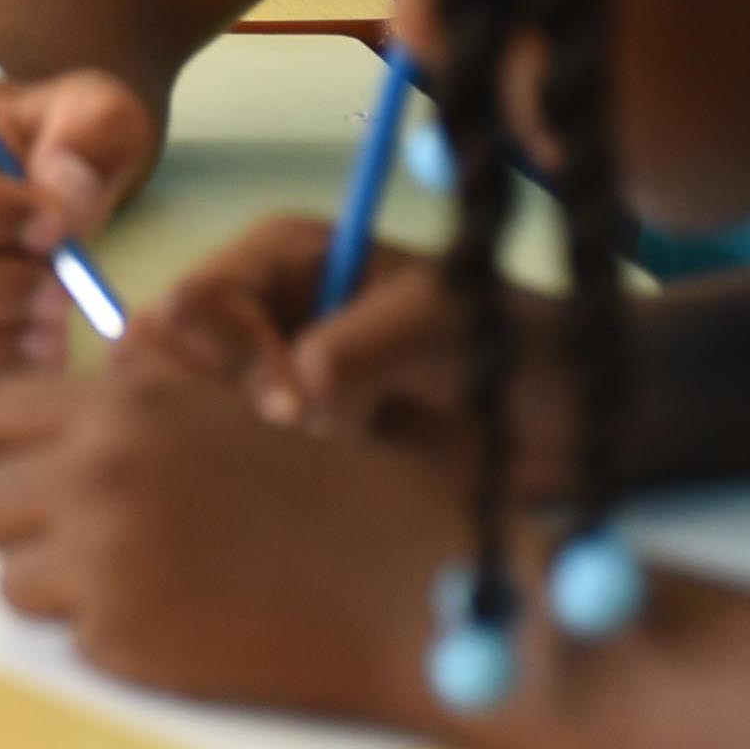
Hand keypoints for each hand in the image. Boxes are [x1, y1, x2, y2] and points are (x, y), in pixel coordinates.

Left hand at [0, 362, 454, 726]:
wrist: (413, 591)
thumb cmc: (342, 497)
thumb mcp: (230, 411)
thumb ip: (136, 410)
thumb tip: (49, 426)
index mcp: (125, 402)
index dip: (4, 451)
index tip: (35, 476)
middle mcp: (97, 470)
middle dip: (15, 523)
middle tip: (75, 541)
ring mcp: (101, 557)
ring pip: (7, 579)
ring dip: (59, 586)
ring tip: (145, 582)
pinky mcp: (121, 637)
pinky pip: (69, 638)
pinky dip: (113, 637)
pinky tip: (187, 622)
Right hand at [150, 216, 578, 490]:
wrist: (580, 423)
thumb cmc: (520, 345)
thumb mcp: (439, 323)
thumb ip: (354, 347)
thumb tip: (289, 401)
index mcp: (282, 258)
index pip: (195, 299)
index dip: (229, 352)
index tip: (292, 403)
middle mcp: (262, 315)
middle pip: (170, 359)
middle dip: (218, 403)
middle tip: (297, 438)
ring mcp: (270, 385)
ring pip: (192, 419)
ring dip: (241, 448)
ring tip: (319, 462)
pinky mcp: (291, 448)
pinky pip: (234, 465)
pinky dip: (261, 483)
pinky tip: (318, 490)